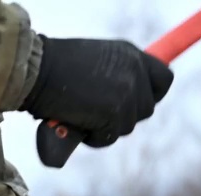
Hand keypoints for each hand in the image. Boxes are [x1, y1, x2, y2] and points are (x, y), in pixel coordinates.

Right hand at [21, 36, 173, 147]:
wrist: (36, 71)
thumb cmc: (53, 68)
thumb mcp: (94, 63)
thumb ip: (115, 77)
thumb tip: (124, 107)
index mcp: (130, 54)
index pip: (163, 79)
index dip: (152, 94)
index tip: (138, 102)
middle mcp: (135, 71)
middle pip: (146, 109)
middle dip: (122, 116)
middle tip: (96, 112)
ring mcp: (127, 93)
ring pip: (126, 126)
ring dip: (104, 127)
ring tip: (79, 113)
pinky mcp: (115, 113)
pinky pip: (109, 137)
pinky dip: (91, 136)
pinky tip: (75, 120)